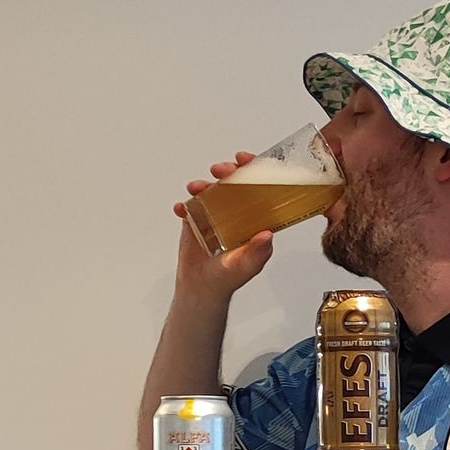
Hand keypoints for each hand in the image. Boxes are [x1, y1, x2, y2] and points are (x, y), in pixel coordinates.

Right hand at [173, 152, 272, 301]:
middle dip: (227, 172)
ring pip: (210, 190)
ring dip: (202, 185)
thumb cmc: (228, 278)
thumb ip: (258, 252)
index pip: (258, 188)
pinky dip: (184, 205)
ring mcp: (214, 215)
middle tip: (220, 171)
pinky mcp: (196, 220)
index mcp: (253, 219)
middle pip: (234, 183)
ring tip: (195, 189)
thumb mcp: (247, 266)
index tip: (246, 161)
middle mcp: (236, 213)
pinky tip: (181, 208)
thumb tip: (267, 235)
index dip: (254, 170)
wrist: (202, 289)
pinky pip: (189, 206)